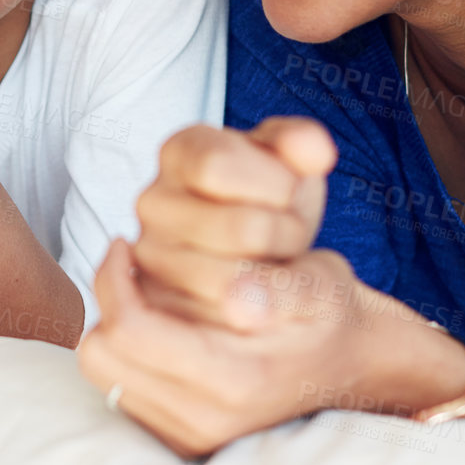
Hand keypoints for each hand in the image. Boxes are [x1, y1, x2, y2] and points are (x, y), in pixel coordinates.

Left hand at [78, 238, 381, 457]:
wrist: (359, 368)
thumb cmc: (332, 313)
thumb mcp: (320, 282)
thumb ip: (279, 287)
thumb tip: (239, 299)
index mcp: (234, 379)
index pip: (129, 330)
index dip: (114, 278)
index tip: (127, 243)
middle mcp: (205, 419)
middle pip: (101, 357)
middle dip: (108, 302)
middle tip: (131, 264)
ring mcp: (192, 436)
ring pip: (103, 373)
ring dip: (116, 326)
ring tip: (146, 292)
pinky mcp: (181, 440)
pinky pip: (120, 390)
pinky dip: (128, 352)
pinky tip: (159, 324)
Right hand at [130, 120, 334, 328]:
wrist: (262, 251)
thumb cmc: (271, 198)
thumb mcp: (292, 161)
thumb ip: (303, 143)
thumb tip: (315, 151)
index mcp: (180, 152)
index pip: (217, 166)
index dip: (273, 183)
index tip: (289, 189)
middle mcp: (152, 203)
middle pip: (238, 229)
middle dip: (287, 234)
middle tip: (288, 233)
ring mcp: (149, 257)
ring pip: (232, 284)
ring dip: (275, 279)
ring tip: (272, 263)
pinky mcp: (160, 307)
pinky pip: (220, 321)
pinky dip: (257, 314)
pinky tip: (258, 294)